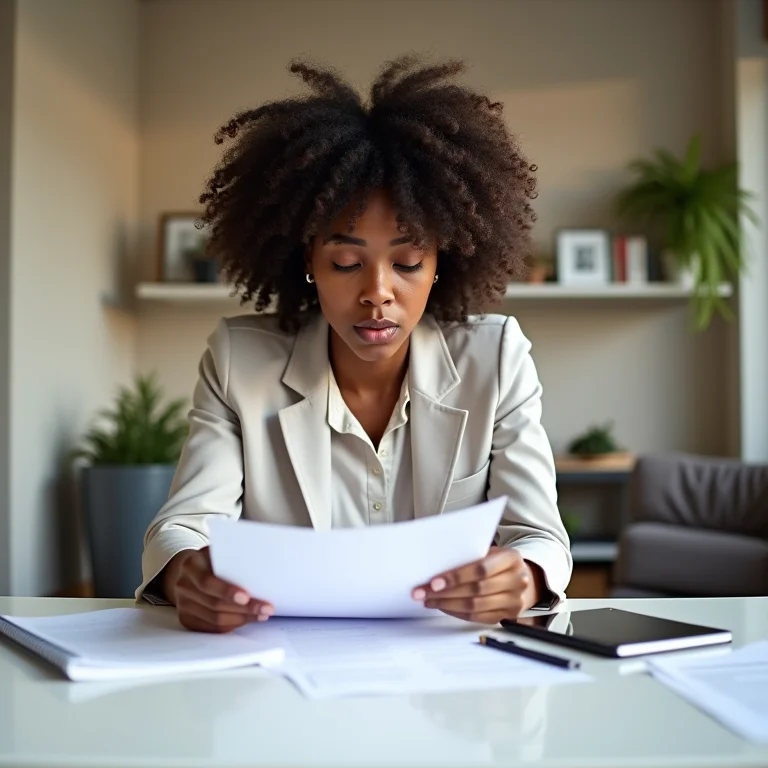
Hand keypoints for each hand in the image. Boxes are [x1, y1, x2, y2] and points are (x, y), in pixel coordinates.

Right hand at [163, 547, 273, 632]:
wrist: (187, 571)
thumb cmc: (210, 559)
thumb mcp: (218, 551)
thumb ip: (232, 557)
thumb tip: (261, 565)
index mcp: (191, 565)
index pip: (207, 582)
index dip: (227, 591)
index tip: (247, 596)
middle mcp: (184, 586)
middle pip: (214, 604)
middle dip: (244, 608)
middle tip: (266, 608)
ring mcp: (183, 605)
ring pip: (215, 619)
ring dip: (242, 619)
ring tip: (262, 614)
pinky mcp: (188, 619)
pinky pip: (213, 628)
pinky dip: (233, 625)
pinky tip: (248, 619)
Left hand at [411, 547, 541, 623]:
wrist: (521, 576)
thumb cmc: (497, 561)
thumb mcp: (489, 551)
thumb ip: (470, 556)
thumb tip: (436, 565)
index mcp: (512, 558)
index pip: (480, 569)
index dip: (456, 577)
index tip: (433, 582)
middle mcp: (518, 580)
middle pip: (476, 589)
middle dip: (445, 592)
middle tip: (423, 592)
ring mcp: (515, 600)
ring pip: (475, 606)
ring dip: (447, 604)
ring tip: (428, 600)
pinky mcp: (508, 615)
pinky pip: (477, 617)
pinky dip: (457, 612)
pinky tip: (443, 606)